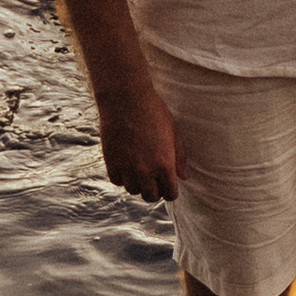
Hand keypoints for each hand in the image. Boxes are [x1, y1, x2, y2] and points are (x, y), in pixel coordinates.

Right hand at [100, 83, 182, 199]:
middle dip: (155, 190)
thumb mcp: (173, 132)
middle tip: (155, 179)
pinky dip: (122, 177)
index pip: (170, 194)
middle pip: (151, 197)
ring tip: (140, 169)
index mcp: (164, 164)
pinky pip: (117, 181)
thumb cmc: (154, 111)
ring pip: (133, 190)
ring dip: (138, 183)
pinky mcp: (111, 163)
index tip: (168, 184)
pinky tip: (126, 164)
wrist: (126, 99)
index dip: (171, 191)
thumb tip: (183, 177)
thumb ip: (179, 157)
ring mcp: (127, 168)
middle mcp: (145, 171)